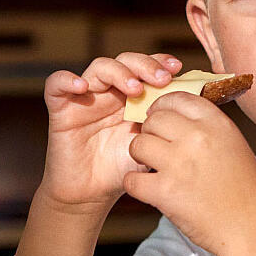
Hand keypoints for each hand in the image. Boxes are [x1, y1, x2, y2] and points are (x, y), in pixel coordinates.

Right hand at [37, 52, 181, 212]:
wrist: (92, 194)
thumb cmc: (123, 168)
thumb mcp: (152, 145)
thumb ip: (168, 126)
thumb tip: (200, 107)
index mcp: (132, 96)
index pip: (146, 67)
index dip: (160, 62)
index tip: (177, 68)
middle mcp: (110, 91)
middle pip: (125, 61)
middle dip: (145, 65)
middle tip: (161, 78)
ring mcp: (86, 97)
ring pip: (98, 68)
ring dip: (118, 72)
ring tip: (134, 88)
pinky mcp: (61, 108)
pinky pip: (56, 85)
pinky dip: (66, 80)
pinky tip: (81, 86)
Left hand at [122, 91, 255, 254]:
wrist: (250, 227)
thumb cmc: (244, 189)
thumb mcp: (233, 144)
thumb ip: (207, 127)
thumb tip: (176, 114)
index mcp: (216, 123)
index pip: (177, 98)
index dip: (164, 107)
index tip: (160, 117)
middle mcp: (197, 138)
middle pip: (154, 119)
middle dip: (150, 132)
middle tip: (157, 147)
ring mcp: (179, 164)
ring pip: (138, 144)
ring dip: (140, 156)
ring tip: (153, 167)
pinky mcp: (165, 191)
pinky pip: (132, 178)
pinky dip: (136, 184)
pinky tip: (149, 188)